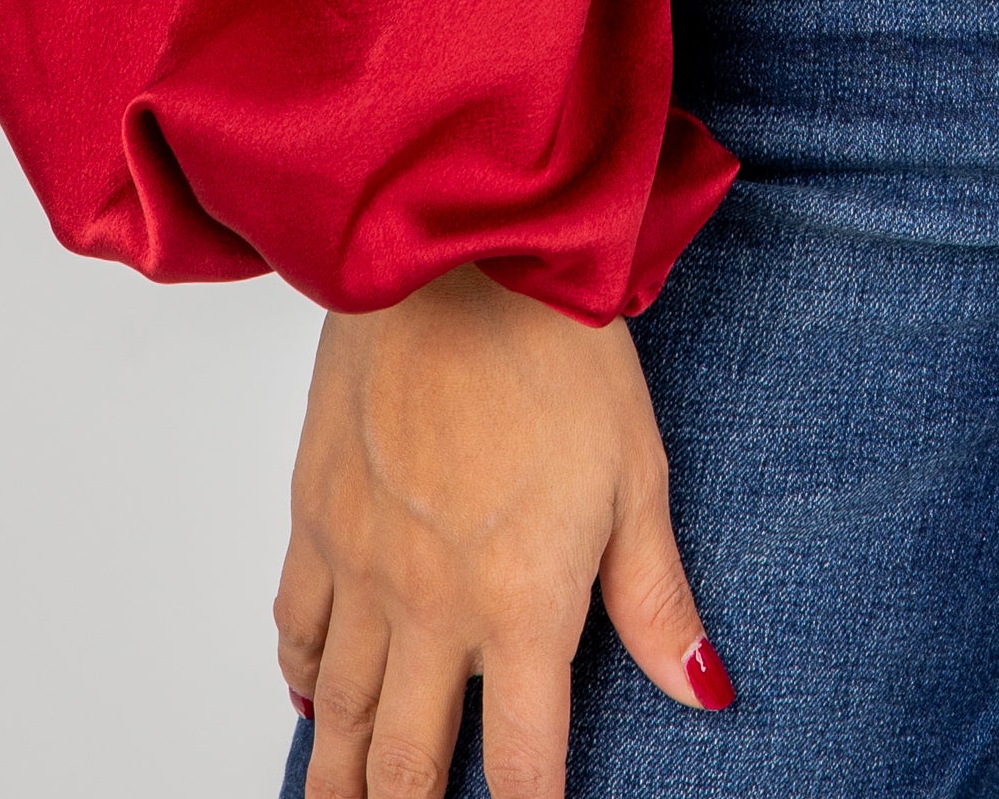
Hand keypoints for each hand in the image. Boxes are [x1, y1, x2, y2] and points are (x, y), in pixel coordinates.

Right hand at [275, 265, 727, 796]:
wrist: (453, 253)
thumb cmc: (557, 345)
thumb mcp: (637, 472)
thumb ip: (657, 598)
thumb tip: (703, 691)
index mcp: (521, 605)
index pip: (522, 766)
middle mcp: (431, 606)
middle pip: (407, 766)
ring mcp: (362, 565)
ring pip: (339, 714)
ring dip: (341, 777)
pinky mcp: (314, 514)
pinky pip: (295, 624)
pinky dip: (302, 675)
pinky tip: (310, 699)